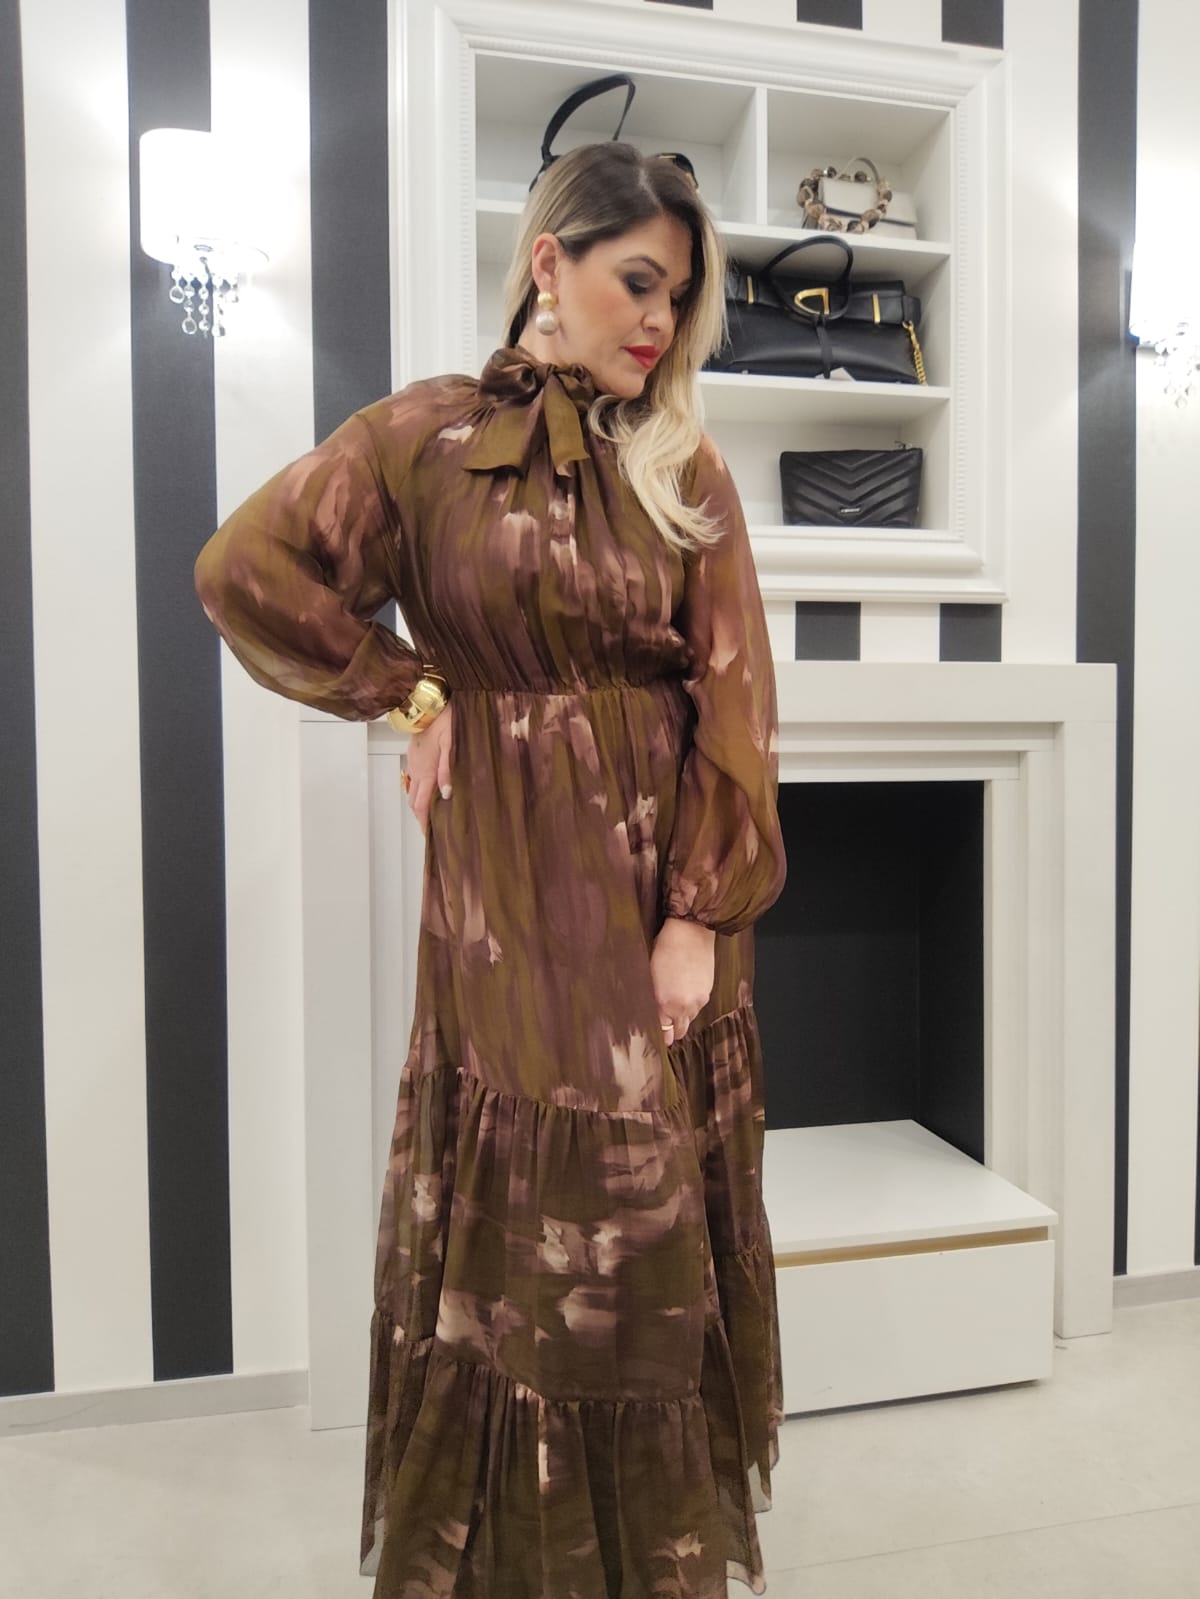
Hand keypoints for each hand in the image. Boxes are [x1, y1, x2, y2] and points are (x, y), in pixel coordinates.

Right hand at [403, 701, 452, 835]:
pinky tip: (429, 788)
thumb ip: (448, 770)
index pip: (421, 804)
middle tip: (430, 827)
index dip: (424, 822)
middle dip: (420, 816)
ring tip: (430, 812)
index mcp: (426, 771)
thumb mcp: (452, 744)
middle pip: (413, 800)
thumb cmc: (445, 720)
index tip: (429, 835)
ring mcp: (414, 761)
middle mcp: (417, 769)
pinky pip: (413, 777)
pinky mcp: (414, 753)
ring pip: (412, 789)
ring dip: (418, 802)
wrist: (429, 702)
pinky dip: (418, 788)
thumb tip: (447, 794)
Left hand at [650, 917, 715, 1043]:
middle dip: (673, 1031)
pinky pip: (699, 1006)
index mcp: (667, 1004)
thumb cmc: (665, 949)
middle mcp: (685, 1006)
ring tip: (674, 1006)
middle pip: (680, 1030)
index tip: (658, 1037)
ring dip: (683, 1016)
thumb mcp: (651, 976)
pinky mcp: (709, 990)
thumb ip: (654, 1001)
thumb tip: (657, 1017)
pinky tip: (685, 992)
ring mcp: (700, 999)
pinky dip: (692, 1004)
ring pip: (690, 1018)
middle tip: (665, 1028)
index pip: (665, 1031)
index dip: (661, 1035)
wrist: (691, 931)